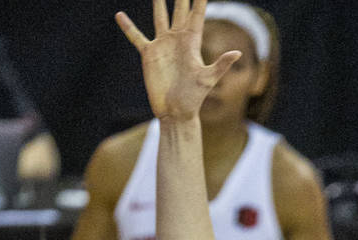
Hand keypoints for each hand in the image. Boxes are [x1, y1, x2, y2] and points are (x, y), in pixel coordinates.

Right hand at [116, 0, 240, 120]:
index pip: (196, 16)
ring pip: (160, 18)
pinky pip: (137, 37)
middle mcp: (177, 41)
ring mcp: (163, 46)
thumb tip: (237, 52)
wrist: (176, 112)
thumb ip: (221, 64)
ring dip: (158, 4)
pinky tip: (120, 15)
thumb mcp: (208, 79)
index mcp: (192, 43)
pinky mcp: (149, 55)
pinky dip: (128, 27)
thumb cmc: (194, 98)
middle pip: (179, 11)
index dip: (198, 1)